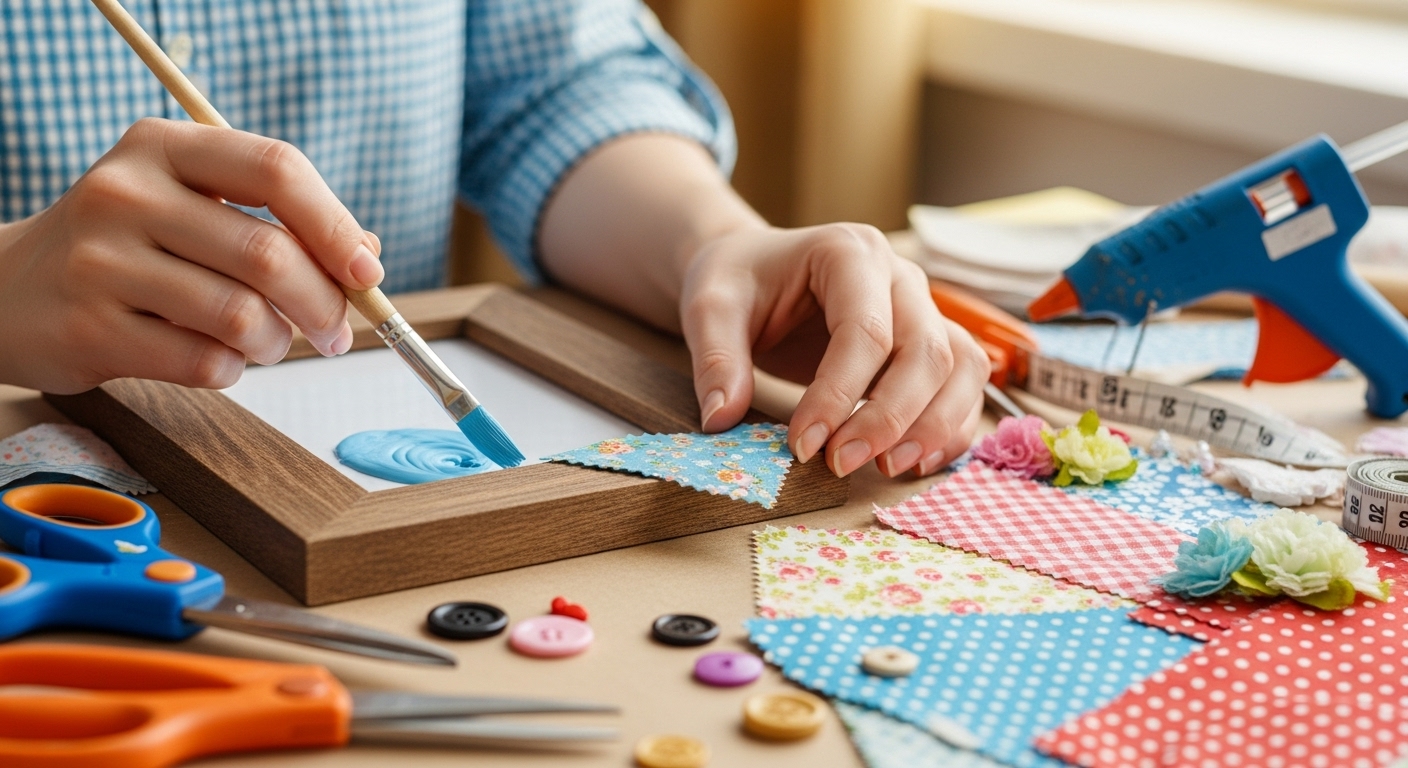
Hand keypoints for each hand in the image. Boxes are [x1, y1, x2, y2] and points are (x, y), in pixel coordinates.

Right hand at [0, 118, 379, 393]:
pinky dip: (232, 370)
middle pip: (268, 254)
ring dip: (277, 343)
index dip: (335, 225)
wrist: (9, 290)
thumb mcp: (193, 207)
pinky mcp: (90, 329)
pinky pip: (204, 363)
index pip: (276, 168)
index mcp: (164, 147)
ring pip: (242, 316)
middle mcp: (126, 193)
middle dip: (324, 304)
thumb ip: (278, 221)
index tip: (367, 272)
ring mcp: (101, 262)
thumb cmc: (129, 247)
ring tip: (269, 343)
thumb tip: (366, 254)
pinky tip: (219, 359)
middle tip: (337, 331)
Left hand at [680, 222, 988, 477]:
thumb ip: (716, 358)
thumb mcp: (709, 307)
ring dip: (934, 426)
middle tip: (840, 465)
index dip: (838, 395)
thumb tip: (721, 418)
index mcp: (849, 252)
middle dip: (889, 418)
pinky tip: (912, 462)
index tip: (802, 445)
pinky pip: (964, 384)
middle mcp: (900, 277)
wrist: (756, 270)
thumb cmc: (740, 282)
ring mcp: (923, 309)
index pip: (864, 331)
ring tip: (887, 469)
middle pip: (926, 351)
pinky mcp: (931, 343)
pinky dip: (949, 427)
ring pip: (961, 367)